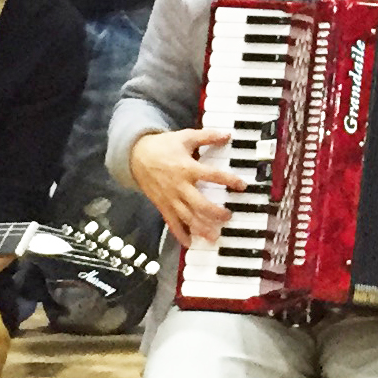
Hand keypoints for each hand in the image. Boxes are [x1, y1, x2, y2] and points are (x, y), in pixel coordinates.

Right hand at [130, 127, 255, 247]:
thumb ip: (207, 136)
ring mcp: (170, 198)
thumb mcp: (186, 137)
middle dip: (215, 212)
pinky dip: (180, 234)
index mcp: (187, 168)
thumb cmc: (162, 146)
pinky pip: (171, 222)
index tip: (242, 186)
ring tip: (213, 236)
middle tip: (228, 216)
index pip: (212, 175)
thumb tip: (227, 135)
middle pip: (199, 204)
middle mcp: (179, 185)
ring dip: (201, 228)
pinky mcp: (162, 205)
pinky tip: (189, 243)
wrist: (136, 155)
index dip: (229, 180)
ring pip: (187, 217)